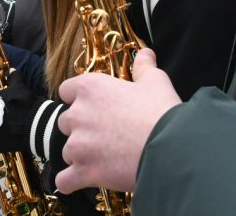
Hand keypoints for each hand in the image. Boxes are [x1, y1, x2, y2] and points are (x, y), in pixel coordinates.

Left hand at [55, 49, 180, 193]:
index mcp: (90, 88)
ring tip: (103, 158)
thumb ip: (144, 66)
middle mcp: (78, 114)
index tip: (93, 106)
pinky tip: (79, 181)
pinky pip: (64, 180)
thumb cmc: (161, 112)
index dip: (78, 98)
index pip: (66, 90)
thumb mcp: (155, 81)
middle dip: (80, 128)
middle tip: (104, 135)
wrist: (171, 149)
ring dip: (80, 155)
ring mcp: (78, 144)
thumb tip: (145, 53)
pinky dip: (70, 182)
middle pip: (65, 121)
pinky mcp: (84, 171)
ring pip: (67, 151)